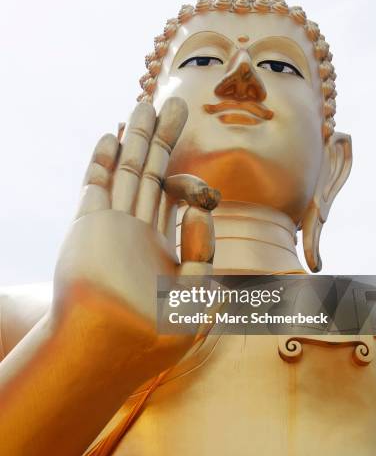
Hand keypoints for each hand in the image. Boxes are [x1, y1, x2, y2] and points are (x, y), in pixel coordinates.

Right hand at [52, 97, 219, 372]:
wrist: (111, 351)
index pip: (176, 197)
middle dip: (162, 138)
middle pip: (153, 172)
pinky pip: (97, 183)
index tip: (200, 178)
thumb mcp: (198, 297)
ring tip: (144, 104)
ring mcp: (112, 224)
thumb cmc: (157, 334)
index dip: (187, 179)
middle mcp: (138, 229)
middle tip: (174, 104)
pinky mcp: (90, 223)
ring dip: (135, 138)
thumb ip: (205, 253)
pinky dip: (105, 158)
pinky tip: (115, 134)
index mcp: (163, 245)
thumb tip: (203, 211)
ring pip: (126, 169)